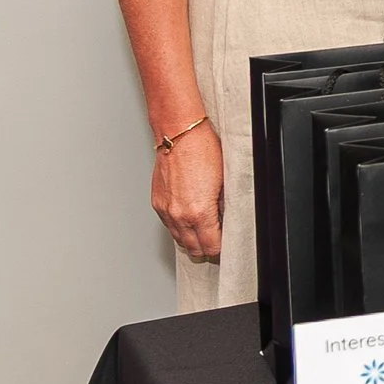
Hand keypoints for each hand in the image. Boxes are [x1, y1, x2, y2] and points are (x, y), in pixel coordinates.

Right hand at [150, 118, 224, 258]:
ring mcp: (165, 210)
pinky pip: (169, 225)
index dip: (221, 248)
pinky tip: (189, 220)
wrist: (179, 135)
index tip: (226, 244)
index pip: (211, 246)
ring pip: (178, 239)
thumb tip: (224, 220)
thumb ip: (222, 207)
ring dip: (191, 239)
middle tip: (217, 242)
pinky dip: (179, 227)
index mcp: (199, 212)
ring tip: (204, 233)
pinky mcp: (157, 203)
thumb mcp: (225, 182)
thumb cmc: (203, 151)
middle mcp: (179, 215)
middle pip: (193, 248)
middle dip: (206, 248)